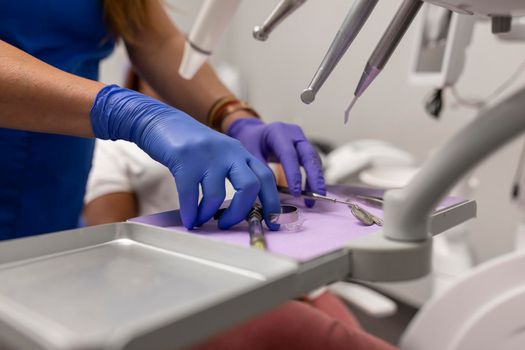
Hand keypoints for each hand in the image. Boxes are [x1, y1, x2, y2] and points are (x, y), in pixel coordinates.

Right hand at [90, 85, 279, 229]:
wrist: (160, 121)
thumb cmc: (190, 144)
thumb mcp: (220, 152)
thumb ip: (234, 171)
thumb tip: (243, 208)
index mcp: (240, 152)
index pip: (266, 177)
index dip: (273, 202)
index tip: (272, 222)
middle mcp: (229, 152)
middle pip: (250, 186)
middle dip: (241, 212)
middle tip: (228, 224)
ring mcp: (207, 155)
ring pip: (217, 196)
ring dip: (208, 215)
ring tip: (201, 220)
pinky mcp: (184, 160)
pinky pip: (190, 196)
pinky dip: (190, 213)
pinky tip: (189, 220)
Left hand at [227, 118, 325, 206]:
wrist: (255, 133)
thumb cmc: (252, 142)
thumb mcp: (250, 152)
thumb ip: (260, 169)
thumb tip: (270, 190)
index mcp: (278, 132)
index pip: (289, 154)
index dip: (294, 175)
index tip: (296, 193)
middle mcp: (293, 134)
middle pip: (309, 155)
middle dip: (315, 176)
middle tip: (319, 195)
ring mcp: (301, 140)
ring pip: (313, 159)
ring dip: (316, 179)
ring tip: (316, 197)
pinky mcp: (305, 148)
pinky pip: (312, 163)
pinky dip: (313, 177)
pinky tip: (311, 191)